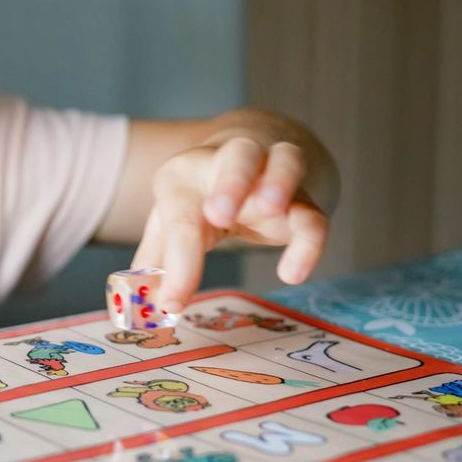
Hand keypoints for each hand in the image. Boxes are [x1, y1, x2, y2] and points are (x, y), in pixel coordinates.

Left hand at [131, 137, 329, 312]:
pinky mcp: (302, 199)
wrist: (246, 162)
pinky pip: (314, 214)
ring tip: (270, 210)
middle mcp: (230, 164)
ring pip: (286, 161)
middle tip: (218, 215)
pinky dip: (309, 241)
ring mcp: (272, 175)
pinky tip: (292, 273)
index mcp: (185, 174)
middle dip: (230, 182)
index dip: (178, 264)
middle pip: (238, 156)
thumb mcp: (169, 221)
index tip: (173, 303)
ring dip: (279, 182)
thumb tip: (147, 305)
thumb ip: (157, 261)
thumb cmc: (199, 198)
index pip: (181, 217)